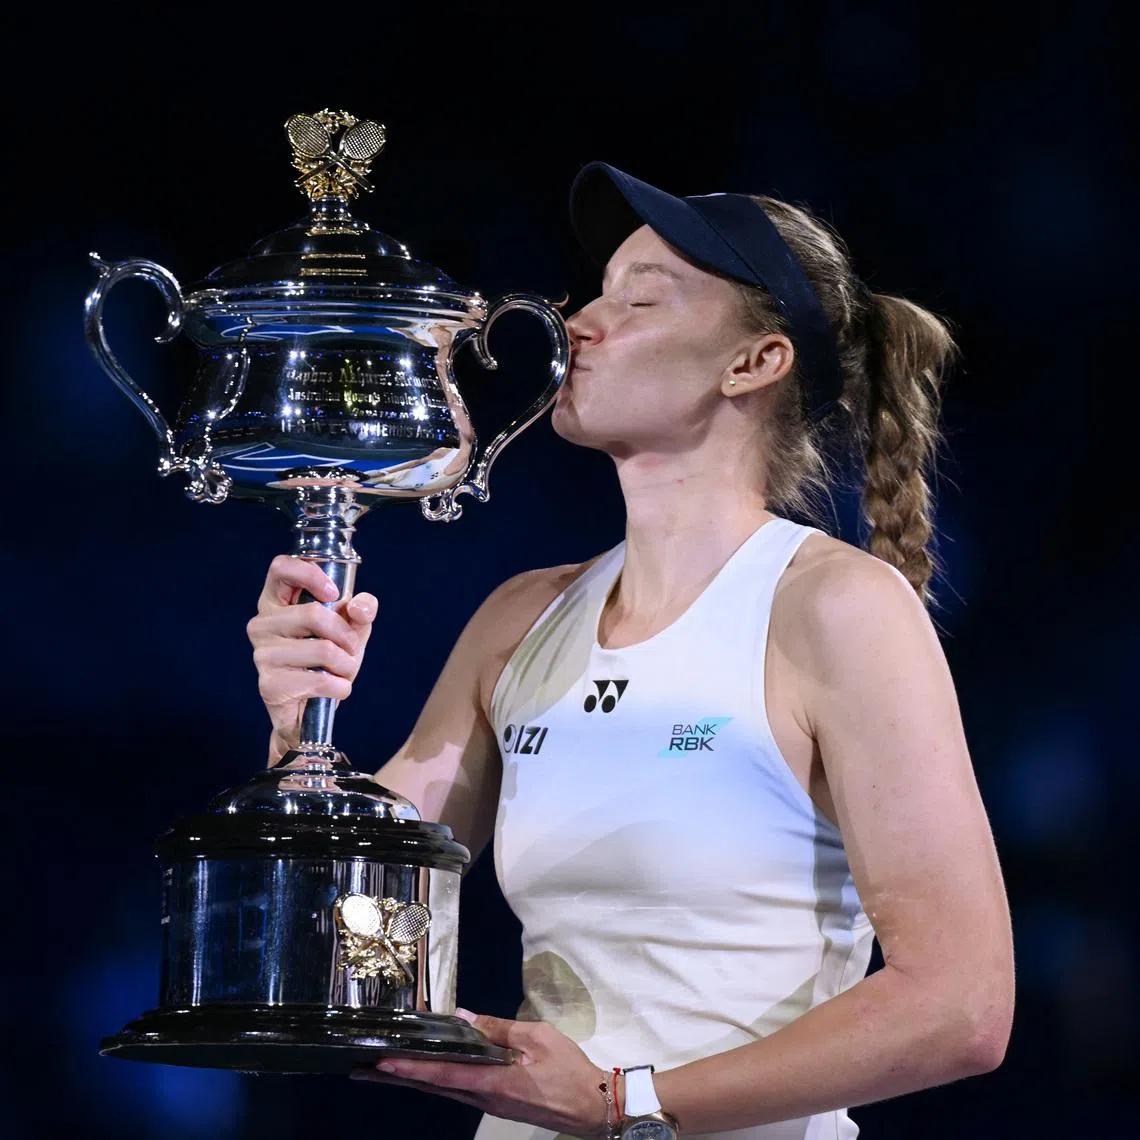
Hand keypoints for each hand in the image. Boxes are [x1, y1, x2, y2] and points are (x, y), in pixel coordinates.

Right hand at [246, 554, 377, 760]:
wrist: (312, 710)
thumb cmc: (327, 661)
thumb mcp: (350, 630)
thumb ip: (361, 611)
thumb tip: (361, 606)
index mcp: (276, 601)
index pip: (280, 567)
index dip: (310, 574)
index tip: (334, 593)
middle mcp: (262, 624)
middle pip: (312, 614)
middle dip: (345, 635)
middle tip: (350, 648)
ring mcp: (261, 655)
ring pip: (322, 649)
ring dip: (346, 665)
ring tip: (341, 672)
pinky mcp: (268, 685)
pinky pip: (320, 680)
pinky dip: (340, 686)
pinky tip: (334, 689)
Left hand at [351, 1009, 610, 1138]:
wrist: (592, 1107)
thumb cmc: (568, 1069)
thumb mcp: (539, 1038)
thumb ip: (499, 1028)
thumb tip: (463, 1016)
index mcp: (493, 1080)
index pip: (442, 1074)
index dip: (410, 1069)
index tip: (381, 1063)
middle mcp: (483, 1096)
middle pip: (433, 1086)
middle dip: (397, 1077)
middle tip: (362, 1068)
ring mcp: (488, 1101)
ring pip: (442, 1090)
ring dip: (412, 1080)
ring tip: (382, 1071)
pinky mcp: (495, 1100)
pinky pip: (457, 1089)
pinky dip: (434, 1081)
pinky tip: (426, 1073)